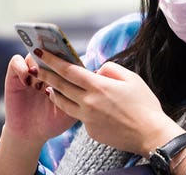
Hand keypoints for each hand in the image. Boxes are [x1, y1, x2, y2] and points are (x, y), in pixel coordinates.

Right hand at [2, 54, 76, 143]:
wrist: (32, 135)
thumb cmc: (55, 121)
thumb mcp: (73, 109)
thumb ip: (83, 96)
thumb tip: (99, 79)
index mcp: (63, 76)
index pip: (67, 58)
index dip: (69, 54)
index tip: (73, 57)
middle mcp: (47, 71)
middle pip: (50, 52)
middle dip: (53, 51)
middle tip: (56, 55)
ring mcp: (31, 73)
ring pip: (34, 54)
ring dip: (38, 62)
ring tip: (40, 76)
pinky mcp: (14, 78)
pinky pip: (16, 62)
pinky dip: (21, 66)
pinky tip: (27, 80)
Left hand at [33, 49, 182, 155]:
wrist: (150, 134)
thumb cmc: (144, 105)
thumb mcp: (132, 79)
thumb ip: (111, 69)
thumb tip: (98, 70)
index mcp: (99, 86)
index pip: (69, 70)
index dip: (53, 60)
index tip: (40, 52)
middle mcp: (88, 102)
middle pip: (60, 86)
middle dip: (45, 74)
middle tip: (35, 67)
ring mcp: (87, 118)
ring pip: (64, 103)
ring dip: (54, 93)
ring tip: (49, 87)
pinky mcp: (90, 131)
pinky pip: (79, 116)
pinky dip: (77, 108)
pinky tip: (80, 105)